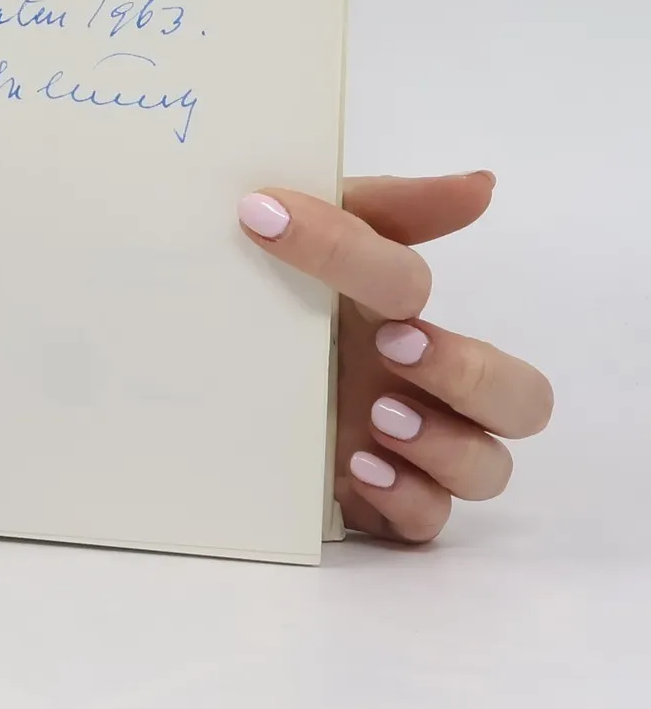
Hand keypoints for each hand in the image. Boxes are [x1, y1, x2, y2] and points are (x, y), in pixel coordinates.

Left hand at [238, 170, 551, 543]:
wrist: (188, 380)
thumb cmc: (257, 301)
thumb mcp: (297, 239)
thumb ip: (381, 209)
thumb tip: (481, 185)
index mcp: (396, 314)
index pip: (414, 286)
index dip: (359, 255)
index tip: (274, 224)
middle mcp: (420, 388)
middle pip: (519, 397)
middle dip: (469, 370)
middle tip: (392, 343)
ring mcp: (406, 452)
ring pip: (488, 468)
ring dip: (446, 442)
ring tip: (378, 416)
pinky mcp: (376, 506)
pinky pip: (426, 523)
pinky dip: (409, 499)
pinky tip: (361, 468)